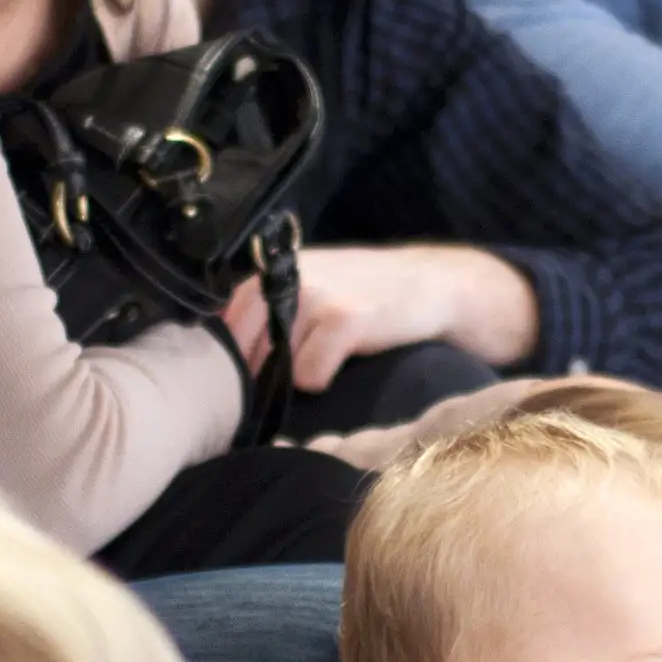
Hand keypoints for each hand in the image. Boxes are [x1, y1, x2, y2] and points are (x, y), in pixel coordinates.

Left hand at [225, 244, 538, 385]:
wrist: (434, 284)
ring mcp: (316, 297)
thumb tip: (228, 356)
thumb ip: (271, 309)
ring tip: (321, 366)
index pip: (226, 323)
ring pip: (274, 364)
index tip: (245, 378)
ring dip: (290, 380)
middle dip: (255, 376)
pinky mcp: (346, 318)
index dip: (232, 358)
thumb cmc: (368, 295)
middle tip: (278, 387)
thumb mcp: (314, 288)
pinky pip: (309, 375)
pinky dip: (321, 382)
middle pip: (243, 349)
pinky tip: (340, 369)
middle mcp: (288, 280)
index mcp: (274, 274)